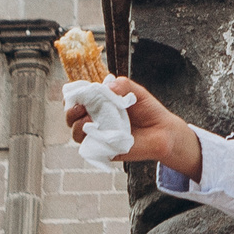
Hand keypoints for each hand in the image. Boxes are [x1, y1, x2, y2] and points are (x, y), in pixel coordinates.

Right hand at [64, 76, 202, 178]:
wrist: (162, 131)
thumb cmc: (148, 110)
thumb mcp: (136, 91)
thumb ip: (122, 84)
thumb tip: (106, 87)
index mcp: (99, 104)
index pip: (76, 99)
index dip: (72, 96)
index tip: (78, 93)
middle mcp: (95, 119)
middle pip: (70, 116)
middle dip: (70, 111)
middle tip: (81, 107)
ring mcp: (98, 135)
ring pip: (75, 132)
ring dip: (76, 125)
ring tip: (89, 120)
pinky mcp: (104, 149)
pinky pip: (88, 147)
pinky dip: (87, 139)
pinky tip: (95, 132)